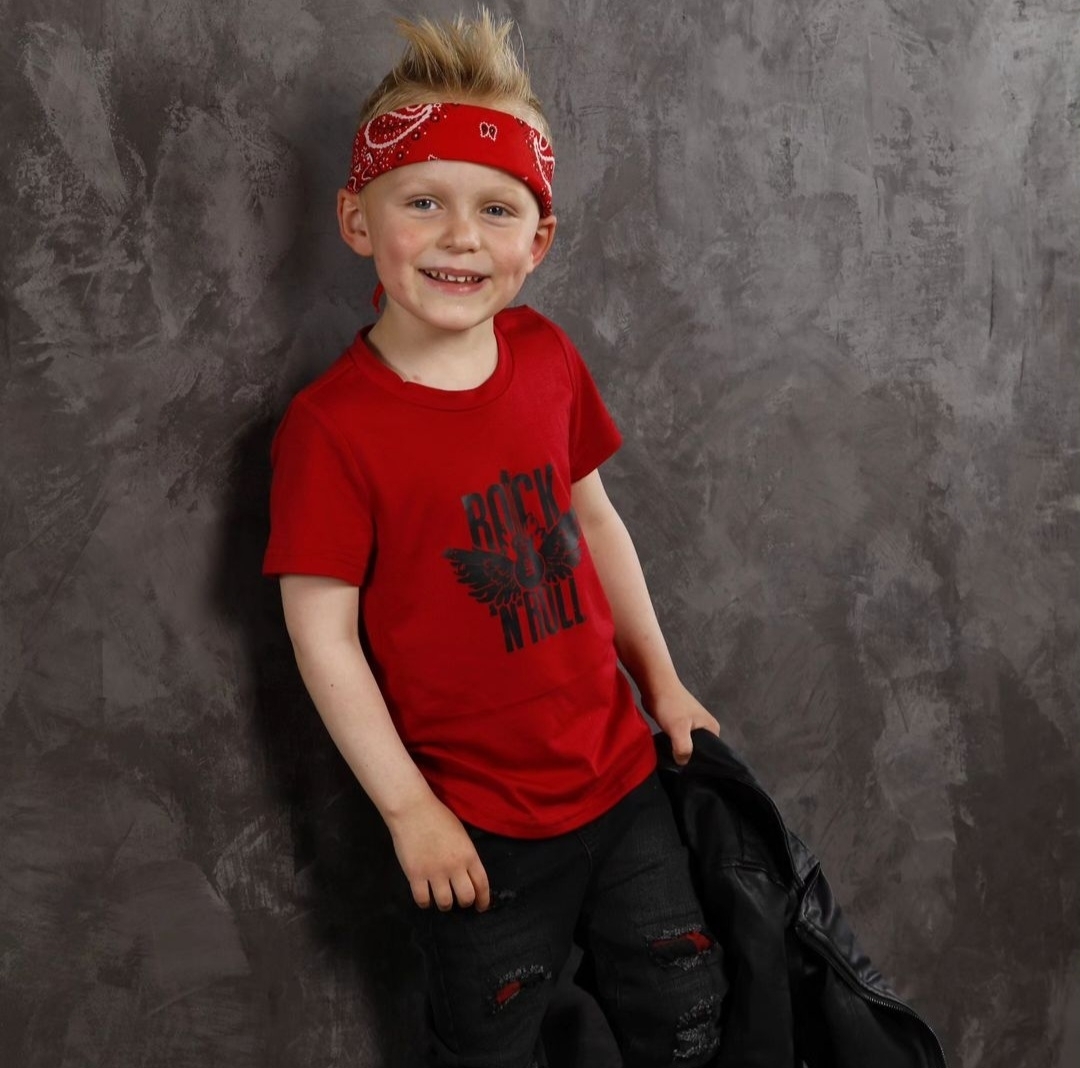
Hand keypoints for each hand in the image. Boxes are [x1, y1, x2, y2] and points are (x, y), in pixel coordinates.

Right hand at [386, 793, 490, 911]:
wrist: (413, 810)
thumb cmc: (438, 817)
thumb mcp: (461, 835)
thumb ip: (466, 855)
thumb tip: (468, 875)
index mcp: (469, 855)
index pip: (482, 884)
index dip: (483, 900)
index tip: (480, 907)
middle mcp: (455, 867)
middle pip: (466, 898)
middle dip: (464, 902)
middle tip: (458, 899)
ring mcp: (435, 872)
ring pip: (445, 903)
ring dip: (444, 904)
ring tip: (440, 897)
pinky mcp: (415, 875)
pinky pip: (423, 900)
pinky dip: (425, 902)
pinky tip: (425, 895)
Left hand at [646, 682, 720, 765]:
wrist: (655, 685)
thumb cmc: (671, 705)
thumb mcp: (680, 729)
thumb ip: (684, 749)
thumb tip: (682, 763)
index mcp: (712, 728)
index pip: (712, 754)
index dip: (701, 764)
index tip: (690, 772)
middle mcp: (705, 727)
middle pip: (699, 751)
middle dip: (689, 759)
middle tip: (678, 770)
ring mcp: (691, 725)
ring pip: (687, 746)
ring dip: (679, 752)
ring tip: (671, 763)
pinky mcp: (678, 724)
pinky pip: (678, 740)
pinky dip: (672, 746)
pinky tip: (666, 753)